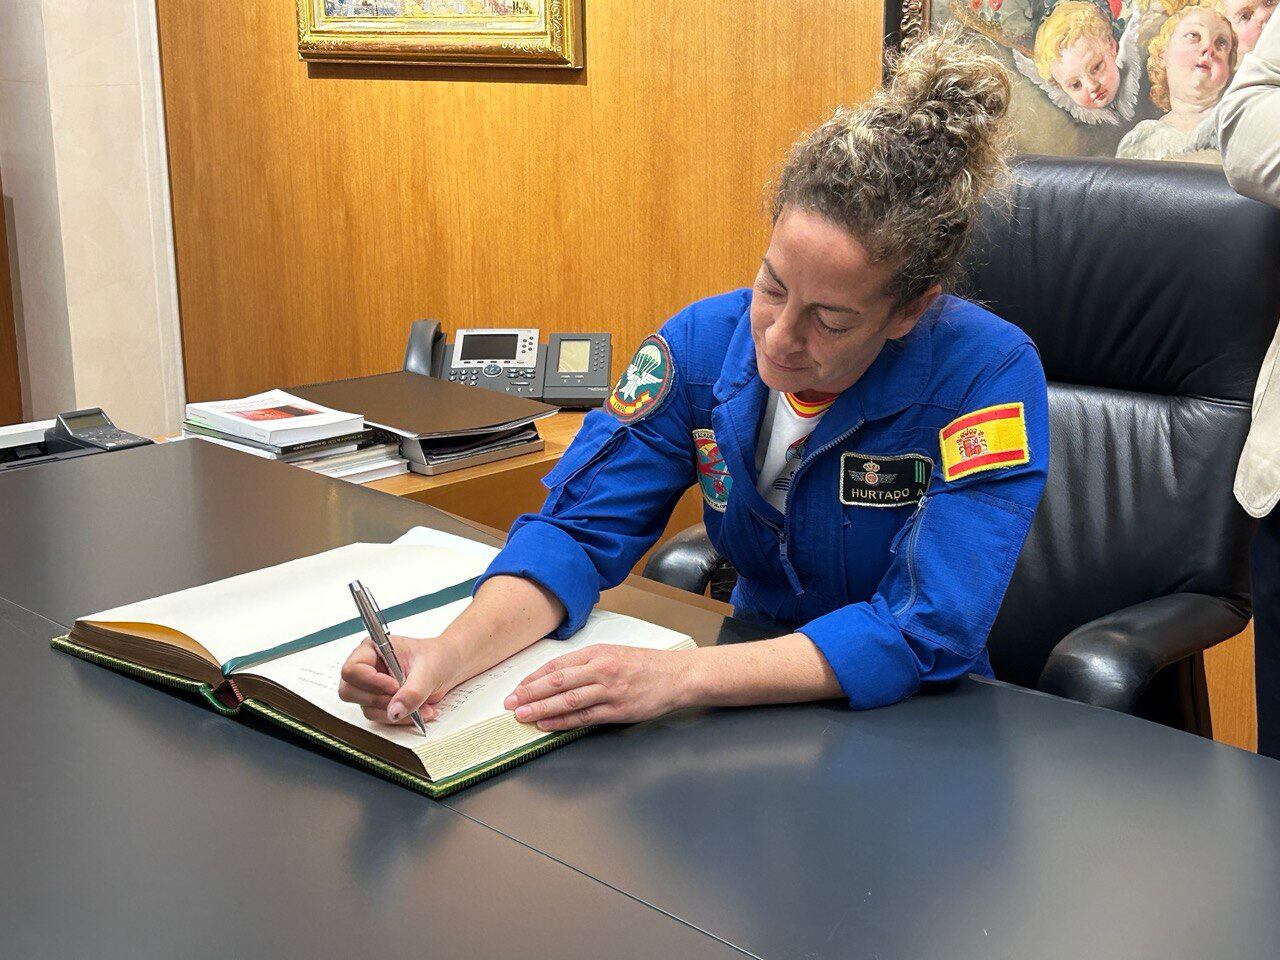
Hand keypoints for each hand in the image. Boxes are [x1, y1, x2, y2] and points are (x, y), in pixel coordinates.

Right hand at [338, 634, 461, 726]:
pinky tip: (421, 711)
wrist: (450, 666)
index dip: (371, 681)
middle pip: (350, 691)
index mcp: (373, 649)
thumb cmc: (438, 656)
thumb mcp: (428, 671)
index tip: (394, 686)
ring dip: (394, 712)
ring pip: (367, 708)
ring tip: (422, 706)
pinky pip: (381, 717)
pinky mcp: (381, 701)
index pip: (352, 669)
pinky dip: (401, 718)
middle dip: (380, 700)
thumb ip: (412, 692)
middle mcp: (368, 668)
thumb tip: (395, 711)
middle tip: (403, 699)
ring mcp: (372, 687)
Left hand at [503, 644, 693, 730]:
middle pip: (557, 682)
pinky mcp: (618, 710)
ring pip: (567, 700)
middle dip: (529, 693)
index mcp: (597, 653)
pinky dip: (563, 721)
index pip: (557, 666)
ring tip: (522, 715)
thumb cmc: (646, 665)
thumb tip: (556, 677)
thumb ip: (587, 664)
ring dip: (541, 709)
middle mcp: (601, 669)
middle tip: (509, 703)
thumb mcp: (614, 654)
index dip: (533, 678)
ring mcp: (609, 690)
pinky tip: (547, 724)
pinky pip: (584, 717)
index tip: (516, 688)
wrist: (678, 675)